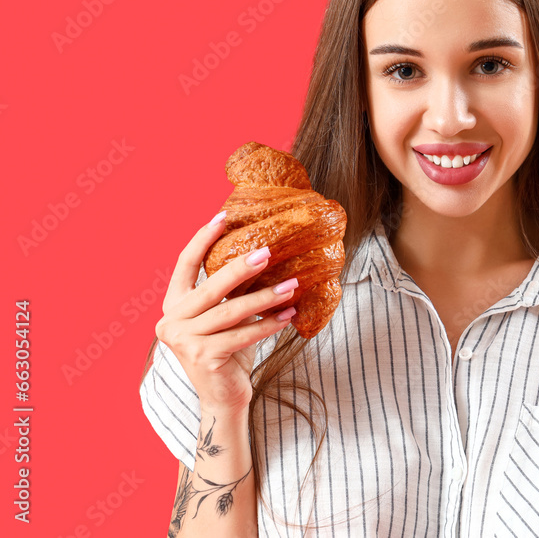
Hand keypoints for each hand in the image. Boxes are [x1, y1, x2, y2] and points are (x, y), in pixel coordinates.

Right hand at [154, 212, 298, 413]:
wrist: (224, 398)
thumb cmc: (228, 352)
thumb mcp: (226, 317)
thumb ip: (230, 292)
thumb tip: (261, 254)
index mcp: (173, 305)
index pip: (185, 264)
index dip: (202, 239)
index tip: (222, 217)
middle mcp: (170, 321)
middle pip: (211, 284)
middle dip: (242, 266)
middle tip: (269, 251)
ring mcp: (182, 340)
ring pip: (231, 310)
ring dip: (265, 297)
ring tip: (292, 286)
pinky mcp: (202, 356)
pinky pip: (243, 334)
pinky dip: (268, 324)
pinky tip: (289, 314)